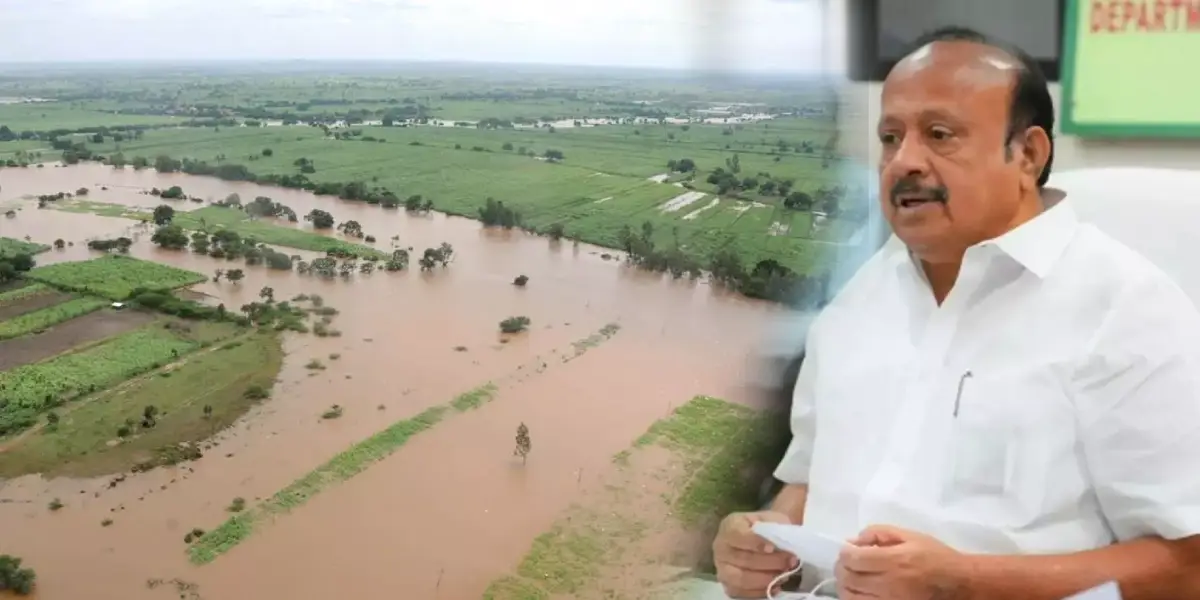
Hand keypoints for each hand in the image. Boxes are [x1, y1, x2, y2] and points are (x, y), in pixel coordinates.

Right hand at [713, 511, 799, 598]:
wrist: (765, 539)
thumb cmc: (768, 529)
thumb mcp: (773, 521)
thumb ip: (776, 530)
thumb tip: (784, 544)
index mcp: (730, 526)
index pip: (738, 534)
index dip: (755, 542)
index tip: (772, 547)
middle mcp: (721, 547)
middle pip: (744, 559)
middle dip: (771, 562)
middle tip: (791, 561)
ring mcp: (722, 568)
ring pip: (742, 579)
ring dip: (767, 579)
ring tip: (784, 574)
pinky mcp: (728, 585)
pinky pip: (742, 593)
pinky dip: (761, 591)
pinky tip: (776, 586)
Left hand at [836, 525, 972, 599]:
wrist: (959, 584)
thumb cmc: (935, 557)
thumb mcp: (909, 536)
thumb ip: (879, 533)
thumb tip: (854, 540)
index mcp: (893, 561)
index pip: (853, 558)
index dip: (845, 552)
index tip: (848, 549)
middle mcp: (888, 584)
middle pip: (848, 578)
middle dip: (842, 567)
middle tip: (848, 562)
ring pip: (851, 596)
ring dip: (846, 584)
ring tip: (852, 577)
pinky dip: (856, 598)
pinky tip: (861, 591)